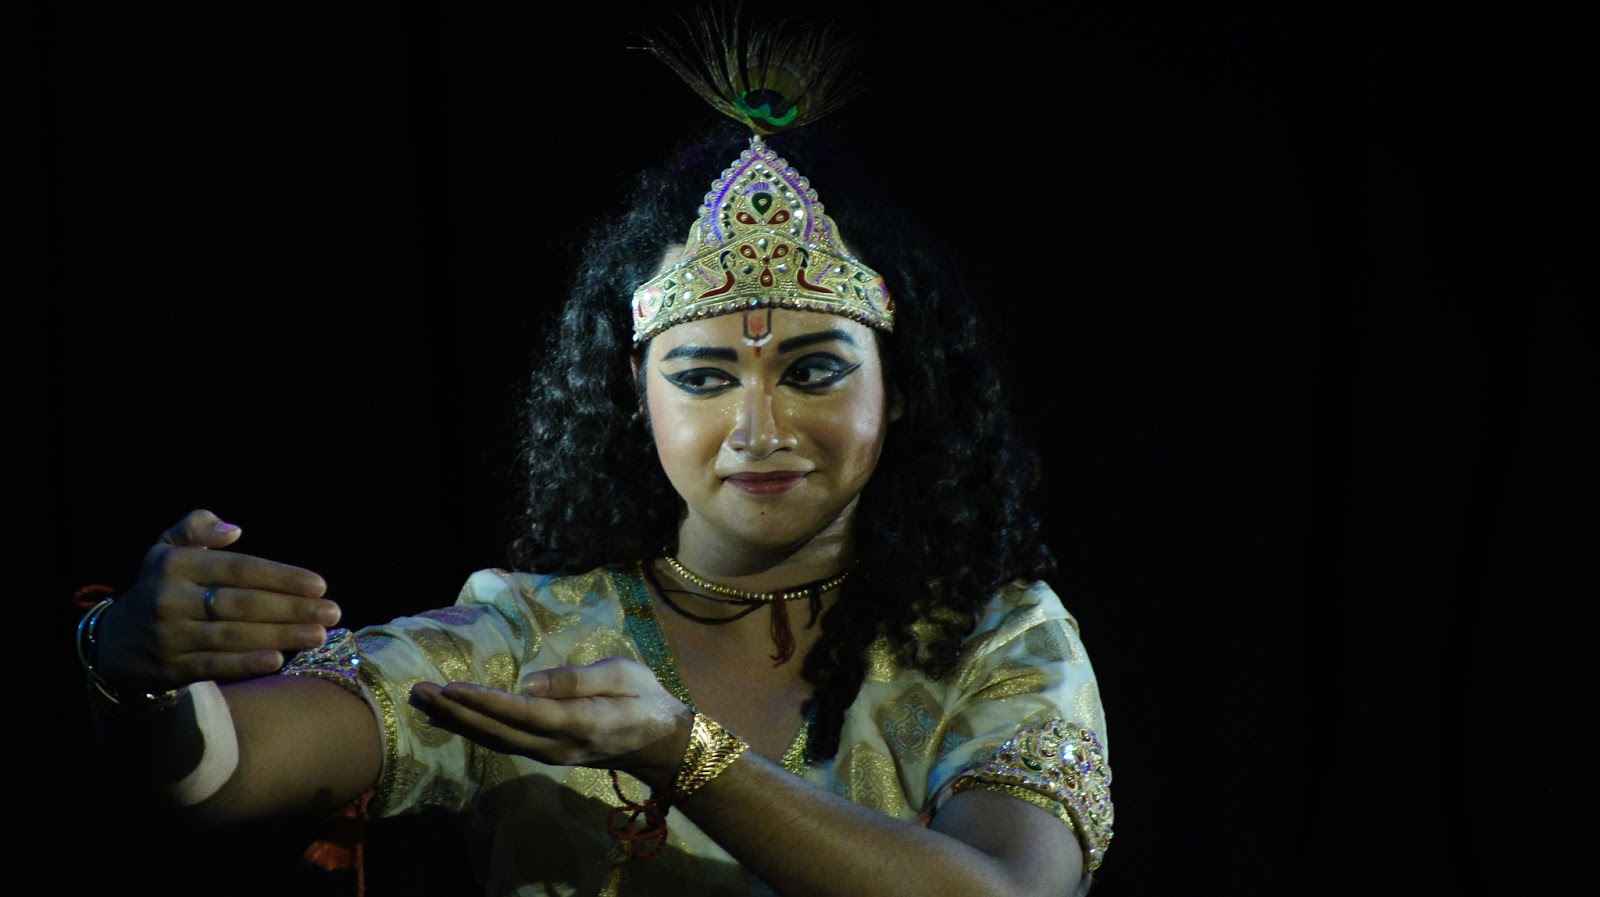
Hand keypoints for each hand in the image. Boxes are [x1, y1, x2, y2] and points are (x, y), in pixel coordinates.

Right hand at [94, 509, 340, 692]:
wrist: (113, 644)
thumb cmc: (160, 587)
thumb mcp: (167, 550)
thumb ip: (196, 528)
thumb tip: (233, 529)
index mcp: (174, 564)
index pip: (239, 569)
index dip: (281, 577)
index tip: (320, 585)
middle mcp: (169, 599)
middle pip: (242, 604)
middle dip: (292, 608)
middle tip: (333, 612)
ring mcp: (169, 635)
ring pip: (233, 635)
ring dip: (280, 636)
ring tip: (319, 635)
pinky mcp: (170, 668)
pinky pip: (214, 665)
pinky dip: (246, 664)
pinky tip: (279, 660)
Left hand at [409, 657, 693, 790]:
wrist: (662, 743)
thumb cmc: (646, 700)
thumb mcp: (624, 675)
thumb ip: (578, 678)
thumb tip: (529, 681)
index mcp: (579, 722)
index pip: (522, 712)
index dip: (484, 702)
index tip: (450, 688)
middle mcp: (556, 745)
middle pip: (497, 731)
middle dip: (455, 712)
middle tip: (418, 691)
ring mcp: (549, 754)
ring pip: (495, 740)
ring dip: (457, 722)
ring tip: (422, 702)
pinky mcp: (546, 753)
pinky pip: (502, 742)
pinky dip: (472, 730)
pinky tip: (451, 720)